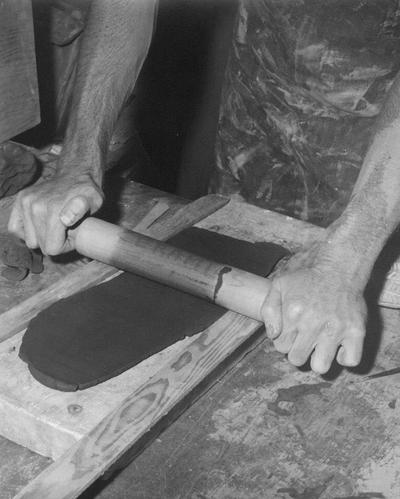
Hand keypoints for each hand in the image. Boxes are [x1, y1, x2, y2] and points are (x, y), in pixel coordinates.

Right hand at [8, 173, 103, 254]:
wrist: (76, 173)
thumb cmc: (87, 192)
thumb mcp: (94, 200)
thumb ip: (82, 210)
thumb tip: (64, 219)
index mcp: (53, 210)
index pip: (52, 248)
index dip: (65, 246)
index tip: (72, 234)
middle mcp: (35, 205)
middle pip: (40, 245)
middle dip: (54, 241)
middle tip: (65, 229)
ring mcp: (25, 202)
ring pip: (29, 240)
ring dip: (42, 236)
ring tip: (55, 225)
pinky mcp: (20, 200)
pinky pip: (14, 228)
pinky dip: (26, 232)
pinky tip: (40, 226)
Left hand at [261, 246, 366, 373]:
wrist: (339, 268)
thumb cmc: (307, 278)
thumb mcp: (279, 285)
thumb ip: (268, 310)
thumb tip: (273, 335)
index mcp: (293, 313)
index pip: (280, 347)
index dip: (285, 340)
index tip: (292, 330)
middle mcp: (314, 323)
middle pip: (297, 359)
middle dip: (298, 350)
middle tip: (305, 338)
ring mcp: (336, 329)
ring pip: (320, 367)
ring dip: (318, 359)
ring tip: (320, 345)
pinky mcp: (357, 332)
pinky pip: (351, 360)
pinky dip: (345, 357)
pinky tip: (339, 346)